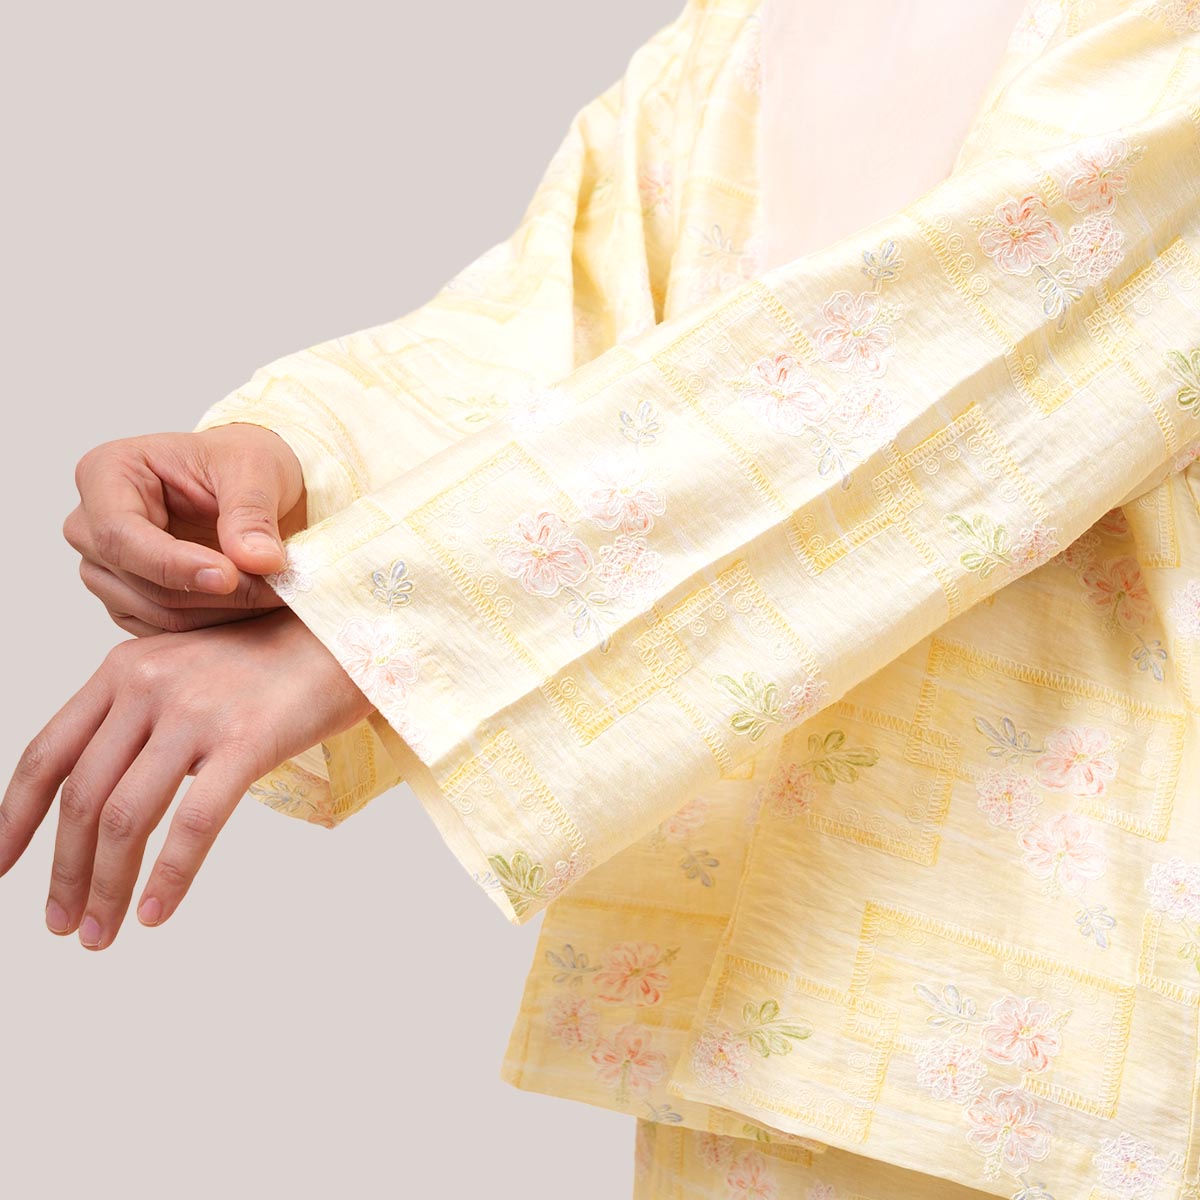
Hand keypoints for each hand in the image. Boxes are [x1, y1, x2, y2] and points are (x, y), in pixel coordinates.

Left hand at [0, 607, 375, 949]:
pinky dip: (170, 876)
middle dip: (65, 872)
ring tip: (104, 932)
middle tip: (62, 924)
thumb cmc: (271, 662)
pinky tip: (159, 911)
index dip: (14, 817)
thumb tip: (106, 798)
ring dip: (107, 885)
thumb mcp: (186, 671)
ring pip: (126, 816)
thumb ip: (140, 716)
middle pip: (81, 796)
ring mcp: (197, 712)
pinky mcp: (246, 740)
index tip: (0, 865)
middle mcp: (149, 685)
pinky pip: (195, 822)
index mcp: (123, 671)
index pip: (47, 753)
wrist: (345, 635)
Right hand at [63, 424, 307, 635]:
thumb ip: (251, 514)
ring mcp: (104, 567)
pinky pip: (168, 629)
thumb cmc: (239, 462)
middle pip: (141, 580)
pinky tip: (254, 605)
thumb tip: (259, 561)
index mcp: (106, 473)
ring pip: (158, 612)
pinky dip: (216, 624)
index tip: (229, 576)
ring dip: (223, 611)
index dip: (173, 563)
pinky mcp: (129, 601)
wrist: (248, 483)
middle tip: (278, 588)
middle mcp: (91, 524)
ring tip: (276, 592)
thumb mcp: (255, 469)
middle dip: (215, 591)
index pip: (120, 534)